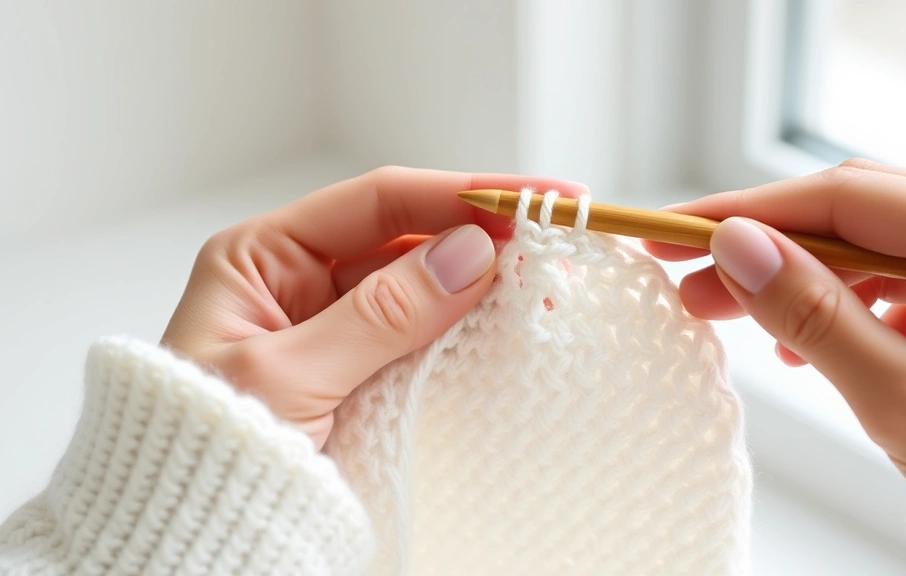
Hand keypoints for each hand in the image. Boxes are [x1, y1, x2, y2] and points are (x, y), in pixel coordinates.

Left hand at [162, 166, 585, 448]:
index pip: (376, 202)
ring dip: (483, 286)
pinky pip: (422, 341)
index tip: (535, 196)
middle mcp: (300, 283)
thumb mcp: (287, 379)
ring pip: (423, 290)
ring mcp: (334, 329)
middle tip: (557, 238)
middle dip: (482, 237)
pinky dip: (466, 334)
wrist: (192, 535)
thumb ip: (380, 315)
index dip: (461, 193)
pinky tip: (509, 328)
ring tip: (548, 284)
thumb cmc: (203, 455)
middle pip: (408, 239)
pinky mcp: (359, 374)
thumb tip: (471, 253)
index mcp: (261, 258)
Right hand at [645, 159, 905, 493]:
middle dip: (775, 243)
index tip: (676, 228)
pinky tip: (835, 331)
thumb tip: (735, 247)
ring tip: (762, 321)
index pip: (849, 197)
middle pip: (867, 206)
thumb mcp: (903, 399)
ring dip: (819, 269)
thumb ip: (813, 314)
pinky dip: (868, 292)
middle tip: (697, 281)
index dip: (748, 210)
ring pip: (893, 230)